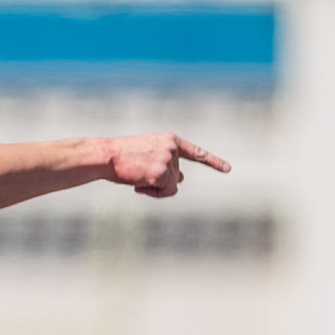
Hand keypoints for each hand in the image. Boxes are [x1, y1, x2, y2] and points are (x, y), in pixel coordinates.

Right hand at [99, 133, 230, 197]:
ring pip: (172, 186)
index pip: (195, 152)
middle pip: (177, 176)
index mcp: (169, 140)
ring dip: (155, 188)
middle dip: (161, 181)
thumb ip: (166, 163)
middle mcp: (172, 148)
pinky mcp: (161, 174)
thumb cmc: (122, 156)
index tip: (227, 169)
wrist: (106, 156)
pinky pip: (167, 192)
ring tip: (136, 177)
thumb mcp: (148, 153)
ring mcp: (168, 160)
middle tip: (140, 175)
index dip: (213, 161)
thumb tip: (181, 179)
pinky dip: (155, 194)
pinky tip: (139, 185)